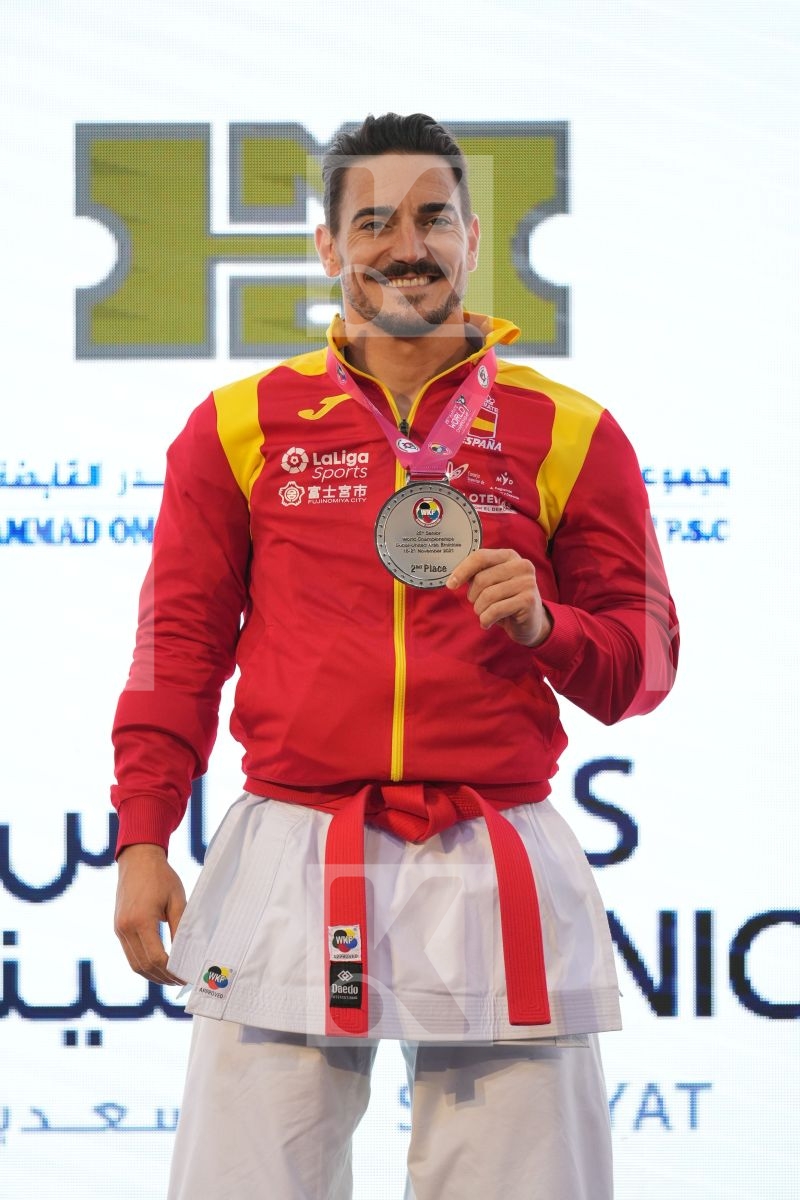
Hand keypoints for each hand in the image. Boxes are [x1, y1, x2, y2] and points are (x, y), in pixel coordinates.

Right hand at [114, 843, 186, 984]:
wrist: (138, 860)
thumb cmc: (161, 877)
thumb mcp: (177, 900)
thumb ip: (181, 928)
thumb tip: (187, 953)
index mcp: (141, 920)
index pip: (156, 958)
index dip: (172, 971)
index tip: (186, 976)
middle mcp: (126, 928)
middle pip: (144, 966)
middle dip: (163, 978)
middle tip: (181, 982)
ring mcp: (119, 929)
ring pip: (134, 965)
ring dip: (152, 975)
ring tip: (171, 978)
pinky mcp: (118, 928)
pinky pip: (130, 954)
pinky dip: (143, 965)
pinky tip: (158, 967)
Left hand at [446, 548, 552, 647]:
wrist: (530, 622)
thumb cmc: (506, 600)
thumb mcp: (491, 583)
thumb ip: (476, 575)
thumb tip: (453, 580)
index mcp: (509, 556)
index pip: (480, 557)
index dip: (462, 570)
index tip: (450, 585)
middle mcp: (521, 566)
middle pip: (482, 579)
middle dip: (473, 596)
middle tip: (478, 604)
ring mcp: (527, 582)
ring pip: (488, 596)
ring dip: (480, 610)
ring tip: (484, 614)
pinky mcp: (528, 600)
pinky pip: (495, 610)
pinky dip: (486, 619)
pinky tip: (487, 622)